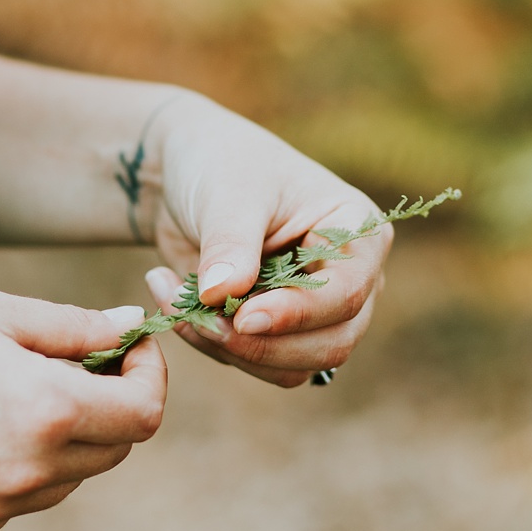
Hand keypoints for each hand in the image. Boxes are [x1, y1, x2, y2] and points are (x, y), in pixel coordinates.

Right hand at [0, 282, 166, 530]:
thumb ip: (70, 327)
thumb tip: (126, 326)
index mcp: (45, 412)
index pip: (143, 415)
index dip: (148, 376)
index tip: (128, 348)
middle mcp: (26, 475)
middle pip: (110, 452)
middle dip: (106, 406)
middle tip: (71, 363)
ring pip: (61, 482)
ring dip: (58, 442)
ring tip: (1, 395)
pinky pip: (8, 503)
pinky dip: (7, 471)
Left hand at [145, 93, 392, 388]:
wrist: (183, 176)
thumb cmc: (221, 164)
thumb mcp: (228, 194)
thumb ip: (230, 245)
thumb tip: (223, 298)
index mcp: (358, 231)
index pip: (347, 291)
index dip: (298, 313)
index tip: (242, 317)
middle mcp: (351, 278)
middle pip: (331, 343)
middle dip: (260, 344)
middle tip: (198, 318)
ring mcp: (319, 311)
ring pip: (294, 366)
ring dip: (229, 350)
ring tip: (174, 304)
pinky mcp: (280, 332)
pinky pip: (258, 365)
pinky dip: (214, 348)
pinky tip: (177, 309)